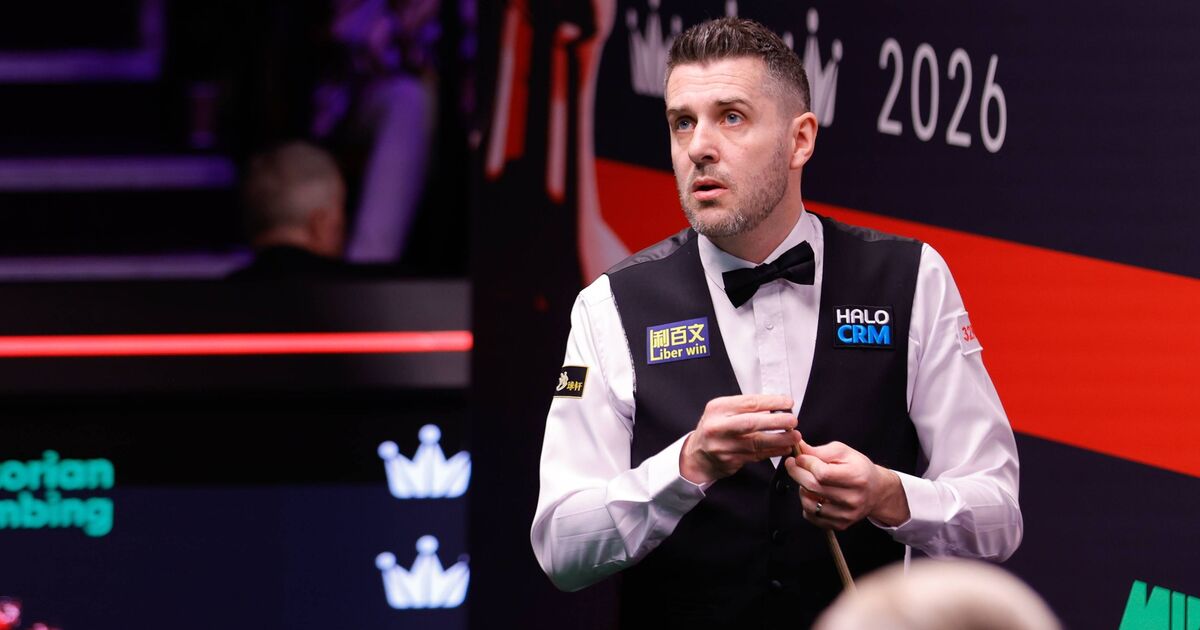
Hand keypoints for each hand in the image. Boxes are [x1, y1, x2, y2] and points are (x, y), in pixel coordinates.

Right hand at [680, 394, 801, 484]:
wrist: (697, 455)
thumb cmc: (714, 429)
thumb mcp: (722, 411)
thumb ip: (745, 408)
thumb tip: (775, 406)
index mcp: (718, 409)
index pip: (748, 403)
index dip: (771, 402)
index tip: (788, 402)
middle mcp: (719, 427)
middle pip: (752, 423)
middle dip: (777, 421)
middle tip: (793, 421)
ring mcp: (724, 446)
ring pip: (757, 442)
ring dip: (779, 439)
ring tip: (794, 436)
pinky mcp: (731, 461)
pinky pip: (757, 455)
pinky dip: (773, 452)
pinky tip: (784, 448)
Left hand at [784, 440, 909, 530]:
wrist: (876, 491)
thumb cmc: (858, 468)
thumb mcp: (843, 452)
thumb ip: (820, 451)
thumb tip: (799, 448)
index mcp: (856, 477)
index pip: (822, 473)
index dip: (805, 464)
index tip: (798, 457)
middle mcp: (853, 499)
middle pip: (813, 488)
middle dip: (797, 474)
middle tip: (792, 465)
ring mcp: (847, 514)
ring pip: (810, 504)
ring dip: (802, 490)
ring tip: (807, 481)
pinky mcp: (841, 525)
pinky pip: (813, 517)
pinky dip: (807, 505)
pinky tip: (813, 495)